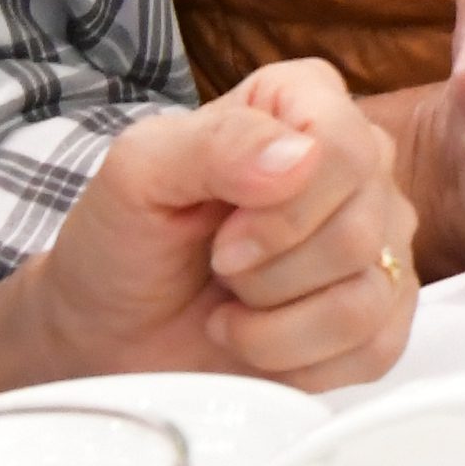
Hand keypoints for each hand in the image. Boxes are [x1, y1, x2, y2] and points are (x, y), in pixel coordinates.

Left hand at [0, 61, 418, 414]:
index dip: (273, 198)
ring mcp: (371, 247)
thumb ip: (214, 144)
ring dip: (274, 319)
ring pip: (368, 284)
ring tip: (226, 307)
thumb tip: (295, 150)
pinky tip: (255, 344)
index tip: (214, 221)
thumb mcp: (137, 173)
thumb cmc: (109, 250)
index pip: (339, 139)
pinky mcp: (373, 323)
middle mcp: (351, 168)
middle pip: (361, 216)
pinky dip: (299, 359)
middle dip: (266, 264)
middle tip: (212, 267)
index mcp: (302, 106)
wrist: (92, 346)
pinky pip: (373, 344)